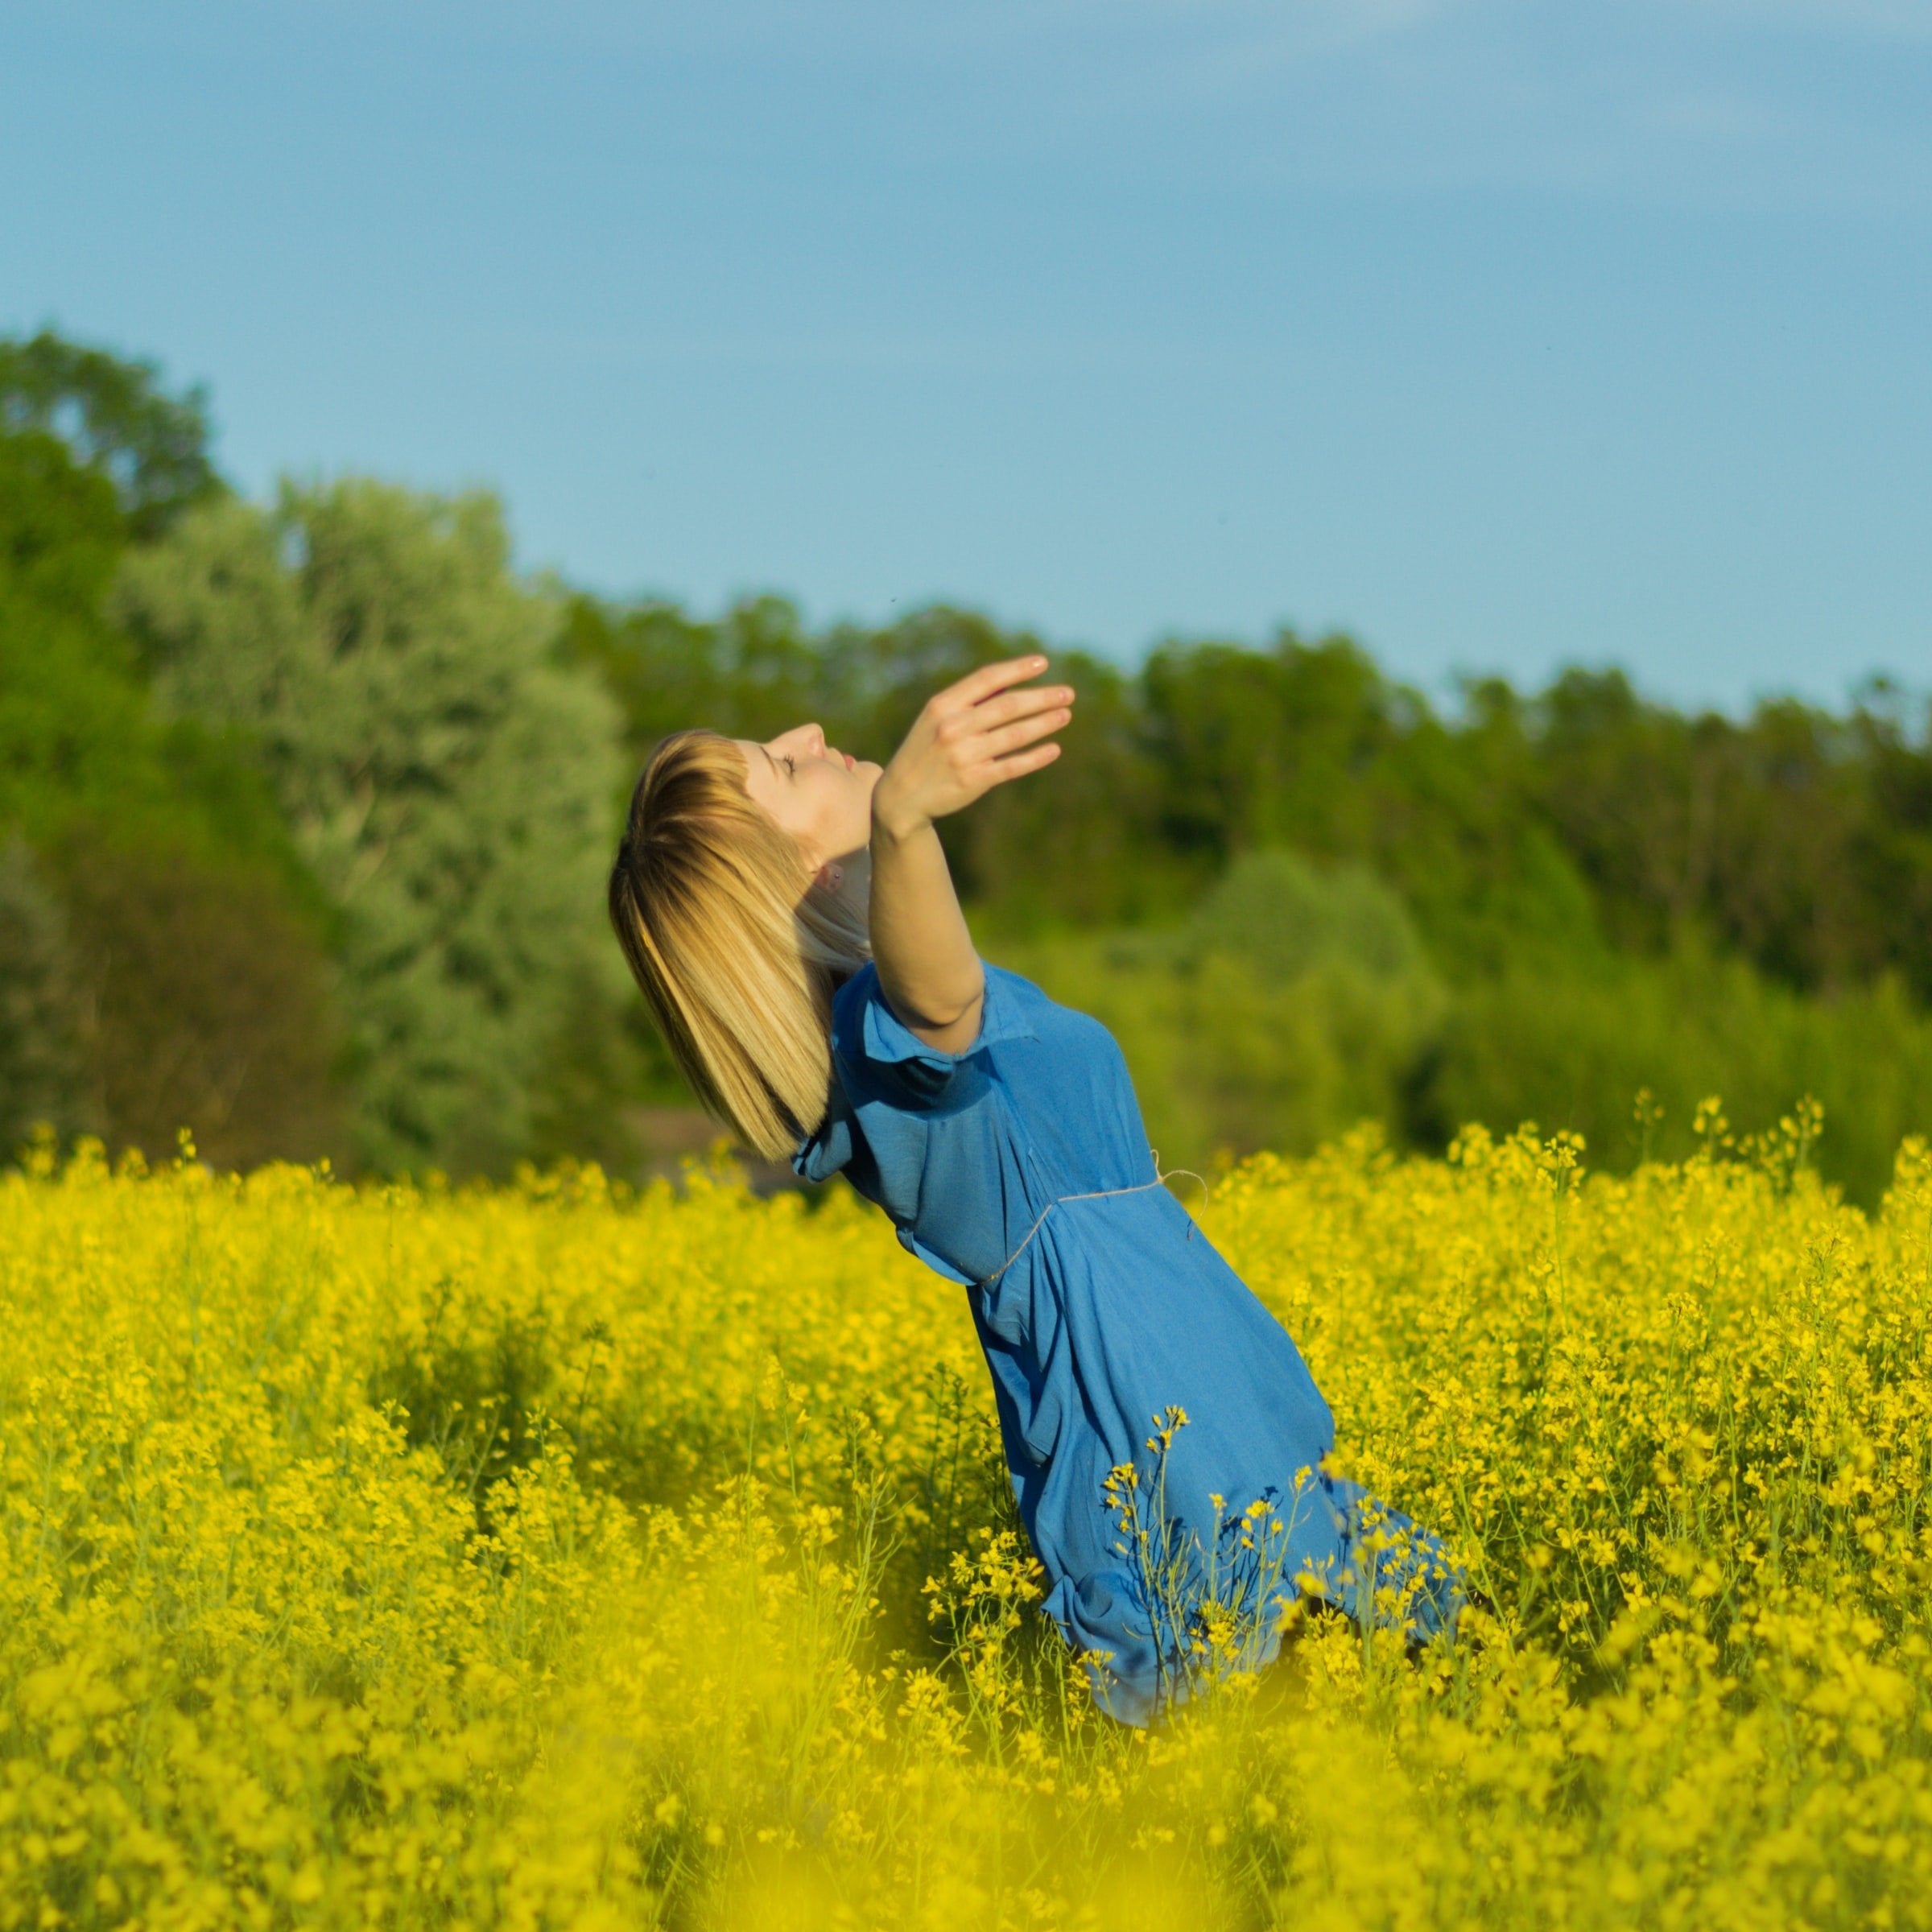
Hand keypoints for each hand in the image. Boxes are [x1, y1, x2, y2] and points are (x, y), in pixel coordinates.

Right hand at [872, 656, 1073, 840]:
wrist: (901, 795)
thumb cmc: (925, 749)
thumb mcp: (936, 718)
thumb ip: (970, 701)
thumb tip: (1012, 681)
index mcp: (943, 705)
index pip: (987, 679)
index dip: (1017, 669)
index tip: (1044, 663)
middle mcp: (953, 727)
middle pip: (1007, 706)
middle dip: (1042, 698)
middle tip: (1068, 693)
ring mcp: (964, 755)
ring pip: (1015, 735)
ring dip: (1044, 723)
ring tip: (1065, 714)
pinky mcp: (974, 781)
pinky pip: (1012, 766)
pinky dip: (1035, 757)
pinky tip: (1053, 749)